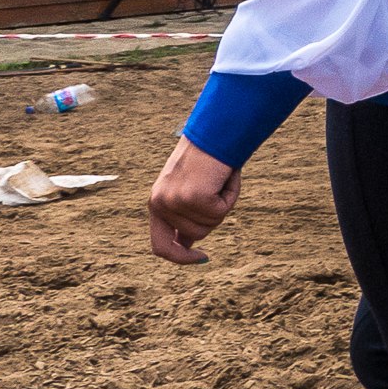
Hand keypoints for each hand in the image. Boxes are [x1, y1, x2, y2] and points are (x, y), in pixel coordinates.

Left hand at [148, 136, 240, 264]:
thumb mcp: (191, 189)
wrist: (216, 130)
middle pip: (197, 235)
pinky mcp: (194, 196)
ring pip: (211, 224)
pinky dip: (231, 194)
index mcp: (156, 202)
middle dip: (214, 216)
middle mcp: (160, 204)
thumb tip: (187, 244)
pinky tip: (225, 176)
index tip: (202, 258)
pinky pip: (222, 211)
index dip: (181, 258)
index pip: (160, 246)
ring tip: (219, 178)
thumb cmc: (209, 157)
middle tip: (217, 188)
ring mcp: (175, 201)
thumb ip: (185, 216)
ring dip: (223, 203)